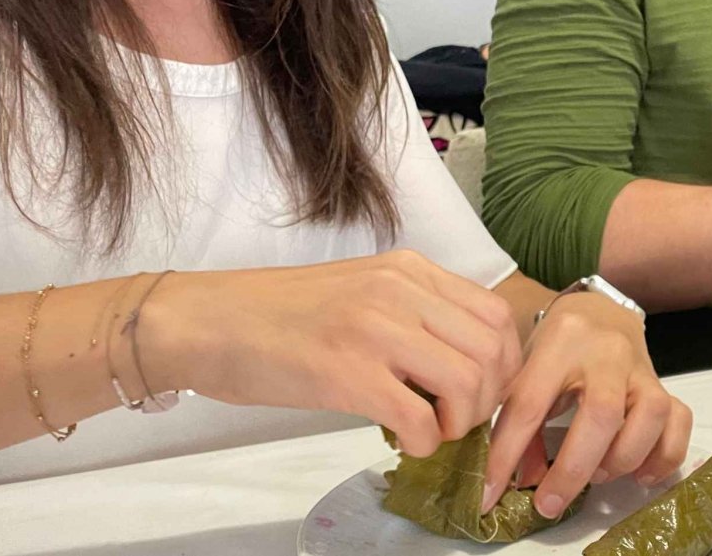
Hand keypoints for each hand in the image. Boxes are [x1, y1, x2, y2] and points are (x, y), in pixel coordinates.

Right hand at [143, 250, 522, 457]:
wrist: (207, 322)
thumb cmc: (278, 316)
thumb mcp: (361, 291)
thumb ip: (413, 313)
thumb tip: (460, 364)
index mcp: (407, 270)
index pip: (496, 314)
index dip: (504, 365)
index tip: (483, 392)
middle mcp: (399, 290)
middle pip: (492, 350)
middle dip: (490, 399)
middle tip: (458, 420)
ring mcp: (374, 329)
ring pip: (468, 382)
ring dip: (461, 421)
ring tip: (433, 430)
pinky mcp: (346, 372)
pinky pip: (419, 417)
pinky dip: (425, 441)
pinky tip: (404, 441)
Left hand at [482, 292, 691, 518]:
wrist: (600, 311)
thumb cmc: (556, 346)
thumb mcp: (526, 368)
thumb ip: (519, 420)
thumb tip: (521, 481)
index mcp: (560, 341)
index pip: (530, 403)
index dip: (507, 454)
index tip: (490, 494)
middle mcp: (607, 351)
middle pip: (602, 414)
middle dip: (573, 470)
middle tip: (549, 502)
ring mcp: (641, 368)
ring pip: (651, 416)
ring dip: (622, 459)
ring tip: (597, 475)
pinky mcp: (664, 384)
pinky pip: (680, 422)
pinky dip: (664, 456)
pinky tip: (640, 473)